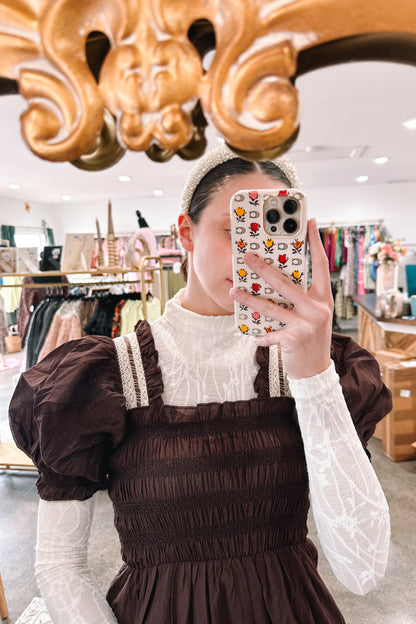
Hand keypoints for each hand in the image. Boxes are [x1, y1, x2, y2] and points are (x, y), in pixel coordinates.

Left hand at [230, 218, 332, 379]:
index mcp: (323, 298)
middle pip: (286, 283)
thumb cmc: (309, 338)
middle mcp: (317, 309)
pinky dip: (259, 334)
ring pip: (272, 307)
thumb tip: (275, 279)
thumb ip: (300, 298)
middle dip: (264, 269)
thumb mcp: (312, 314)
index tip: (309, 223)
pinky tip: (252, 334)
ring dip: (249, 299)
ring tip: (234, 292)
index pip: (320, 265)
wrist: (315, 371)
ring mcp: (307, 324)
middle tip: (248, 256)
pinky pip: (270, 333)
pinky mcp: (294, 339)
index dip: (315, 243)